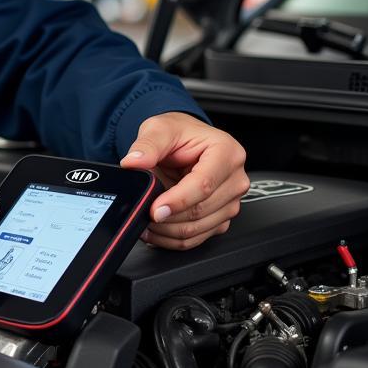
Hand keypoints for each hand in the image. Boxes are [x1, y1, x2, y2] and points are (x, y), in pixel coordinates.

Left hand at [119, 112, 247, 249]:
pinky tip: (155, 229)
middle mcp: (235, 179)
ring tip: (144, 220)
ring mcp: (230, 202)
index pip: (203, 185)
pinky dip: (172, 238)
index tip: (155, 209)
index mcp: (227, 153)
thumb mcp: (159, 129)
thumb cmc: (179, 134)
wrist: (186, 143)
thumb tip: (133, 162)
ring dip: (167, 230)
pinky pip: (197, 238)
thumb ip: (147, 145)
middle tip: (142, 212)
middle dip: (167, 217)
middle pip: (201, 210)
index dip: (177, 201)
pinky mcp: (221, 218)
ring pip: (198, 229)